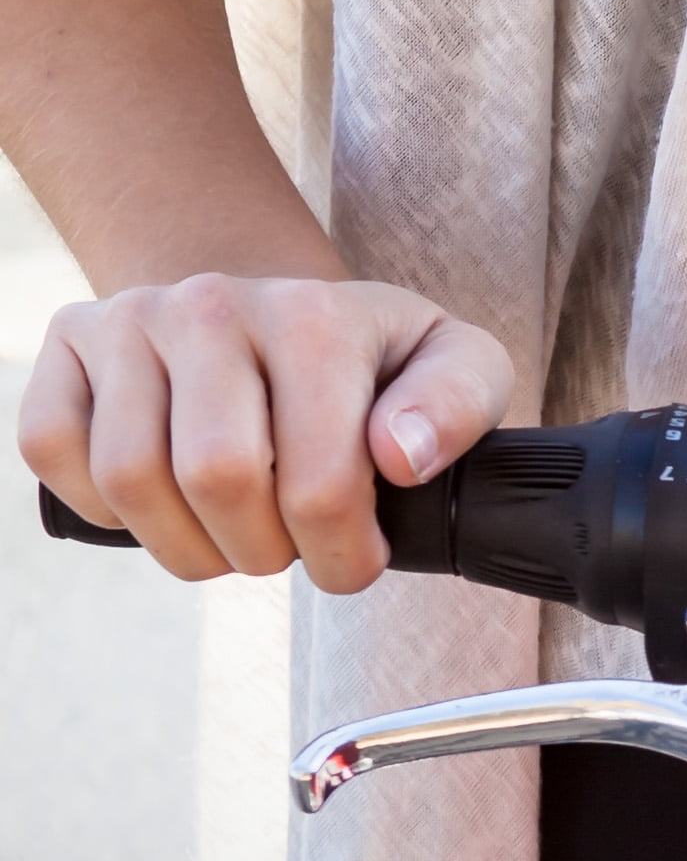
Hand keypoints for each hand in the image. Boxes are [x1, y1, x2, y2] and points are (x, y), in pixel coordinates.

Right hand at [17, 271, 514, 589]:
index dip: (340, 556)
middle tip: (285, 544)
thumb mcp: (452, 366)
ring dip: (186, 545)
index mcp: (312, 315)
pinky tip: (162, 501)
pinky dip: (105, 506)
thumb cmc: (365, 361)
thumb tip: (400, 455)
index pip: (318, 485)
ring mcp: (128, 319)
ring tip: (228, 533)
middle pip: (217, 482)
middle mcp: (210, 304)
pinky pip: (54, 450)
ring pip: (130, 479)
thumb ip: (458, 404)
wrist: (269, 313)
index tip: (352, 555)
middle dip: (261, 551)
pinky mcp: (67, 344)